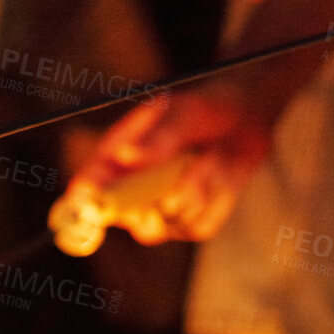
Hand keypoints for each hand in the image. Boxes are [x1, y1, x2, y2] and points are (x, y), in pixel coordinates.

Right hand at [66, 80, 274, 244]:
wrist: (249, 117)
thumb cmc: (208, 107)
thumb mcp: (186, 113)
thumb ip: (159, 138)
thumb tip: (125, 156)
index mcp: (118, 157)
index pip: (89, 184)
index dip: (85, 199)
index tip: (93, 205)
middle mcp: (134, 188)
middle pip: (123, 218)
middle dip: (145, 210)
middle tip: (166, 196)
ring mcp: (162, 208)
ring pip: (167, 223)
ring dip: (195, 191)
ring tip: (211, 156)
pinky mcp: (191, 221)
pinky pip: (198, 226)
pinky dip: (216, 203)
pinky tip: (222, 174)